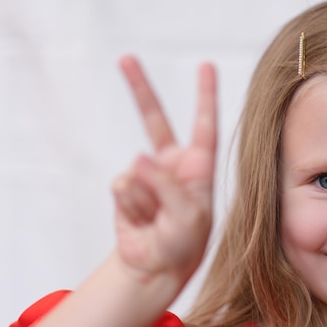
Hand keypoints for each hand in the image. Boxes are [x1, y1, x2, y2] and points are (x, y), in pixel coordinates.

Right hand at [112, 56, 216, 282]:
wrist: (156, 268)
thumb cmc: (184, 244)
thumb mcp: (187, 218)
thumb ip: (166, 188)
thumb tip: (137, 159)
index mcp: (198, 168)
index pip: (204, 125)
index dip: (205, 96)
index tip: (205, 65)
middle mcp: (172, 165)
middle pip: (154, 120)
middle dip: (139, 89)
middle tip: (126, 58)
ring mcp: (147, 175)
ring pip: (135, 170)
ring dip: (145, 200)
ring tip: (157, 220)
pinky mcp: (125, 187)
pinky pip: (121, 187)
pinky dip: (130, 207)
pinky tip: (141, 221)